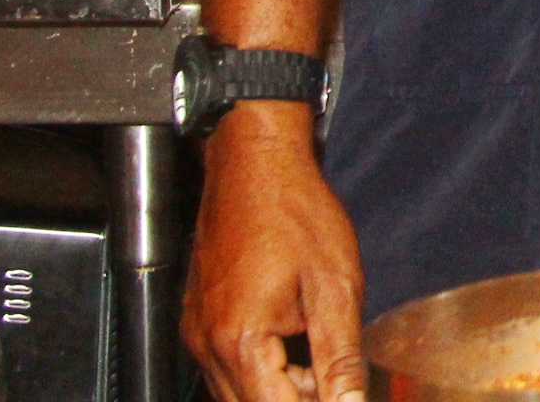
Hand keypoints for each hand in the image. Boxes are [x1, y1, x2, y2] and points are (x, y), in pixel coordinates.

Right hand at [183, 107, 368, 401]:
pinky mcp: (198, 320)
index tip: (342, 397)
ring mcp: (197, 333)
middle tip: (333, 380)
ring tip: (316, 357)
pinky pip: (226, 368)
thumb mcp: (335, 285)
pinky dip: (261, 370)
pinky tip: (292, 343)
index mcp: (239, 340)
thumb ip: (340, 355)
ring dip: (279, 389)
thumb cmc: (293, 210)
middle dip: (297, 400)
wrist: (254, 161)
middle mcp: (207, 344)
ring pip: (235, 394)